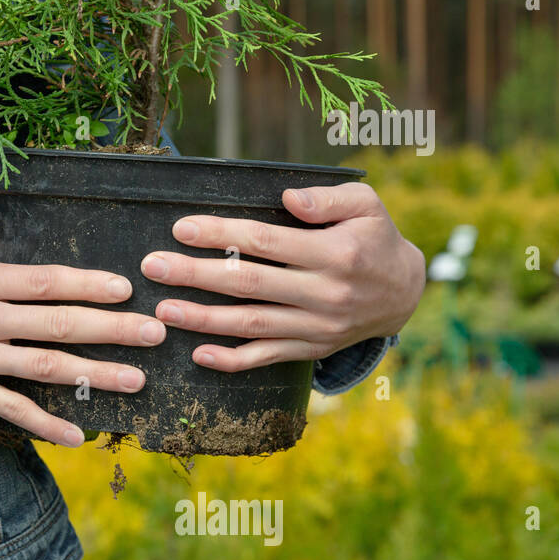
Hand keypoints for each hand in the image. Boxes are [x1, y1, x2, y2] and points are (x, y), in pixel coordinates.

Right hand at [0, 208, 164, 444]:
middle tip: (157, 332)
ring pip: (46, 368)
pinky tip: (78, 435)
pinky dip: (46, 425)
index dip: (89, 283)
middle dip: (114, 328)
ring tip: (138, 380)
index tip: (126, 287)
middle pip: (60, 324)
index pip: (45, 280)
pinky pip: (10, 410)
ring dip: (97, 375)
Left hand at [140, 182, 424, 372]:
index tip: (181, 229)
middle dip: (196, 275)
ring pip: (251, 325)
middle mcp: (325, 293)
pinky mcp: (312, 350)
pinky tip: (198, 354)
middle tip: (154, 267)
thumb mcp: (366, 205)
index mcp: (335, 252)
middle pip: (248, 284)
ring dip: (203, 320)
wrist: (405, 294)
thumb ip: (327, 198)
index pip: (264, 241)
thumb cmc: (375, 238)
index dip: (221, 234)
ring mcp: (317, 327)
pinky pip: (267, 358)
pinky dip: (232, 361)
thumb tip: (288, 199)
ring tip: (162, 310)